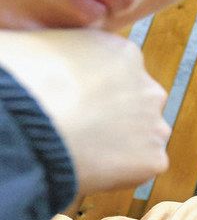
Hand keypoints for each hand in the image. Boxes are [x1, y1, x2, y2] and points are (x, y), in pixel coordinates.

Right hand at [0, 29, 168, 193]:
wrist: (29, 122)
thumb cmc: (19, 79)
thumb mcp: (30, 45)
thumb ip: (47, 51)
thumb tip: (30, 57)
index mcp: (123, 53)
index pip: (117, 73)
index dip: (92, 90)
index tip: (71, 101)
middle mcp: (148, 87)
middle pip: (136, 104)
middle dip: (112, 116)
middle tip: (78, 129)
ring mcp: (155, 125)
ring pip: (142, 137)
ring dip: (119, 144)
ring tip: (82, 150)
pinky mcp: (153, 160)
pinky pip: (139, 170)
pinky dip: (119, 174)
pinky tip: (90, 169)